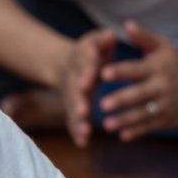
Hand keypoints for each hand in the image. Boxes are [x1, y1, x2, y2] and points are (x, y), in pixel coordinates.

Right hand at [58, 29, 118, 147]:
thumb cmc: (92, 51)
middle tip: (82, 111)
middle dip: (78, 101)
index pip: (83, 65)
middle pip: (74, 90)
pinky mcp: (73, 107)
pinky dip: (77, 131)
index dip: (84, 74)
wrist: (66, 64)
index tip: (87, 83)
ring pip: (72, 108)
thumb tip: (110, 35)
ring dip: (77, 120)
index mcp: (82, 59)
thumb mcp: (97, 41)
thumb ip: (104, 40)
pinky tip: (83, 143)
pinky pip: (74, 120)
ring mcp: (71, 94)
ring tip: (84, 133)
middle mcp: (74, 77)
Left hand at [95, 21, 177, 141]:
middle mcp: (162, 87)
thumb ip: (143, 37)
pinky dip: (137, 132)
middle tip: (102, 104)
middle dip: (121, 100)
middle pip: (139, 94)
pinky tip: (122, 136)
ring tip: (107, 124)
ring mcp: (165, 105)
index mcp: (157, 67)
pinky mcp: (167, 120)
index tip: (104, 73)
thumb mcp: (162, 46)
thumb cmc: (174, 62)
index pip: (137, 69)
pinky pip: (151, 127)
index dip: (121, 71)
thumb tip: (126, 24)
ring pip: (143, 114)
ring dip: (125, 120)